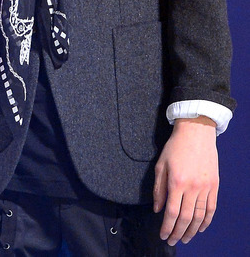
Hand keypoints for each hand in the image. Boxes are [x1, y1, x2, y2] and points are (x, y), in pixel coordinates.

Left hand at [154, 116, 217, 245]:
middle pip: (186, 218)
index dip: (167, 227)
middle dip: (178, 233)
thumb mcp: (161, 165)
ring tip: (185, 238)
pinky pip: (211, 208)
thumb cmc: (176, 146)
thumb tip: (157, 209)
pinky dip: (206, 221)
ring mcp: (205, 187)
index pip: (171, 212)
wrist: (196, 132)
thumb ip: (158, 188)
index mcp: (176, 181)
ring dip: (192, 230)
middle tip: (173, 241)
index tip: (163, 235)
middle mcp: (192, 187)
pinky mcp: (214, 185)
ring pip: (200, 216)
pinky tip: (200, 228)